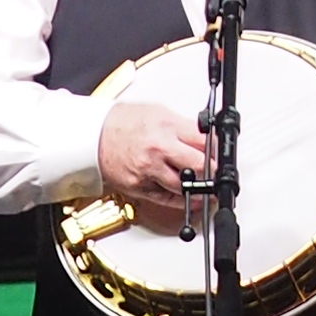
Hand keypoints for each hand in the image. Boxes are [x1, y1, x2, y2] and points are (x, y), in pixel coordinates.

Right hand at [100, 98, 214, 234]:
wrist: (93, 136)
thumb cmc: (122, 122)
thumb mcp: (159, 113)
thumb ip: (182, 127)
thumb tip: (204, 136)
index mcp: (167, 128)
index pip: (204, 141)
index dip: (217, 149)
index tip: (221, 155)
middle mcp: (159, 150)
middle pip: (199, 165)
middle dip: (213, 172)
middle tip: (220, 176)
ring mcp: (149, 170)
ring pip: (184, 187)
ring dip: (200, 191)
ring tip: (209, 191)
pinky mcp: (139, 187)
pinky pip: (166, 199)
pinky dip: (181, 201)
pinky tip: (190, 200)